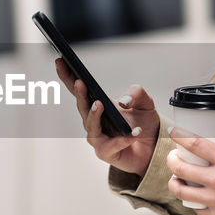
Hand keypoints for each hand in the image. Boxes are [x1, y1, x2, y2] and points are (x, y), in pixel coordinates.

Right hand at [55, 58, 158, 177]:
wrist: (154, 148)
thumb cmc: (144, 123)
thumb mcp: (145, 102)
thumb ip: (136, 93)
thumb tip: (123, 101)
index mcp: (98, 104)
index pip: (80, 89)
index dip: (68, 76)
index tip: (60, 61)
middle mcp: (94, 121)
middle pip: (82, 106)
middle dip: (80, 94)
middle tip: (79, 82)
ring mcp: (98, 138)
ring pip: (91, 126)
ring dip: (94, 115)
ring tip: (100, 104)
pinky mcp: (106, 153)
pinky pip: (111, 145)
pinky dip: (122, 139)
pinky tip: (134, 133)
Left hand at [165, 128, 214, 214]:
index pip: (195, 144)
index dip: (180, 135)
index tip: (173, 131)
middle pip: (180, 167)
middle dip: (171, 160)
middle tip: (173, 157)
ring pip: (181, 190)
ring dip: (174, 182)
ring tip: (176, 178)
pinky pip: (196, 208)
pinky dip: (192, 202)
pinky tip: (194, 197)